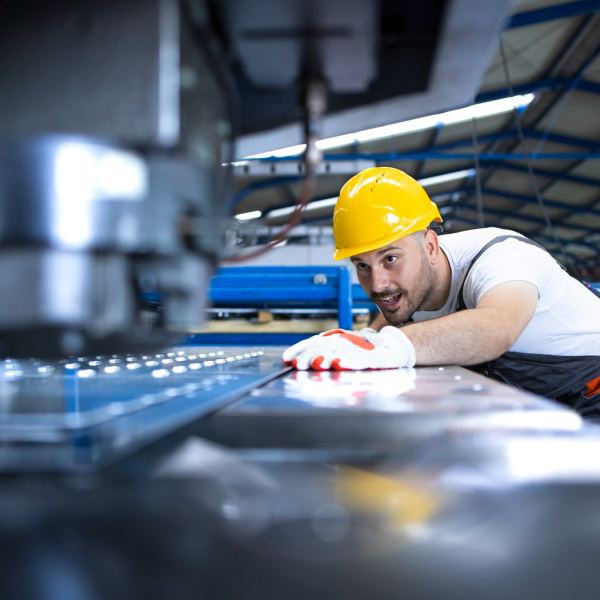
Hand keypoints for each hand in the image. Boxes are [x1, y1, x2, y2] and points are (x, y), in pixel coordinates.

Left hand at [282, 326, 414, 370]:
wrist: (393, 346)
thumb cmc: (363, 349)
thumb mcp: (341, 348)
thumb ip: (323, 352)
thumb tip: (299, 360)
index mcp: (335, 338)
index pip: (313, 342)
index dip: (299, 349)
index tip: (286, 360)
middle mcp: (344, 340)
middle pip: (323, 347)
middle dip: (308, 356)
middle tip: (297, 365)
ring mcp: (358, 348)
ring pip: (339, 352)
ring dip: (325, 357)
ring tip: (315, 364)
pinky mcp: (371, 356)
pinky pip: (359, 358)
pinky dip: (348, 361)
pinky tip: (339, 364)